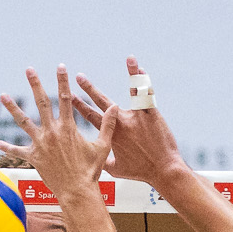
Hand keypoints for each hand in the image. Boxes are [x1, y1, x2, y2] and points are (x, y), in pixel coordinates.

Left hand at [0, 66, 115, 200]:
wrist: (77, 191)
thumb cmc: (90, 171)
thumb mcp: (102, 146)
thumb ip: (107, 126)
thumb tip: (115, 107)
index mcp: (68, 128)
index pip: (65, 98)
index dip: (62, 81)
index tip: (60, 67)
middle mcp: (52, 132)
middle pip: (41, 103)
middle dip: (35, 84)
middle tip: (29, 69)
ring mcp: (40, 144)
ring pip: (23, 122)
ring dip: (12, 108)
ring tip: (3, 95)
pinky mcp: (33, 158)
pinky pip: (17, 151)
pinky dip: (7, 147)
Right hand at [73, 57, 188, 189]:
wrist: (163, 171)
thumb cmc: (141, 172)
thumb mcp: (117, 170)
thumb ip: (105, 162)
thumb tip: (97, 162)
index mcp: (111, 135)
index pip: (91, 117)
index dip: (79, 106)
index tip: (69, 96)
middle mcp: (122, 123)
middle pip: (102, 101)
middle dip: (88, 88)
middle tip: (78, 76)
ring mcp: (137, 117)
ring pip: (133, 91)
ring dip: (132, 73)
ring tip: (130, 59)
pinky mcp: (152, 114)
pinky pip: (148, 95)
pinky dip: (146, 81)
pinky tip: (144, 68)